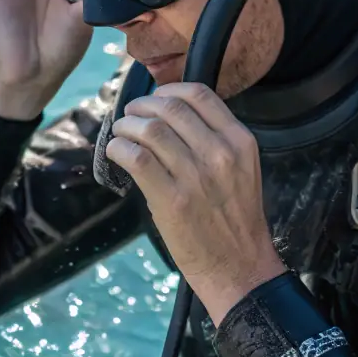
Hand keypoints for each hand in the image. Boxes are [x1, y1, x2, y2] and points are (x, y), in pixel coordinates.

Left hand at [105, 83, 285, 325]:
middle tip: (130, 117)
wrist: (239, 265)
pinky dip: (119, 148)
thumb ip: (215, 140)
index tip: (154, 100)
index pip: (199, 95)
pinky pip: (136, 158)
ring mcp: (196, 175)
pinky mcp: (172, 199)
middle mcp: (220, 153)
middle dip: (141, 107)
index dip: (168, 90)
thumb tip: (169, 116)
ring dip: (126, 126)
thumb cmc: (235, 219)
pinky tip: (116, 153)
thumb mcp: (241, 169)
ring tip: (120, 134)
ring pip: (149, 129)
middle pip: (170, 107)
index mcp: (240, 141)